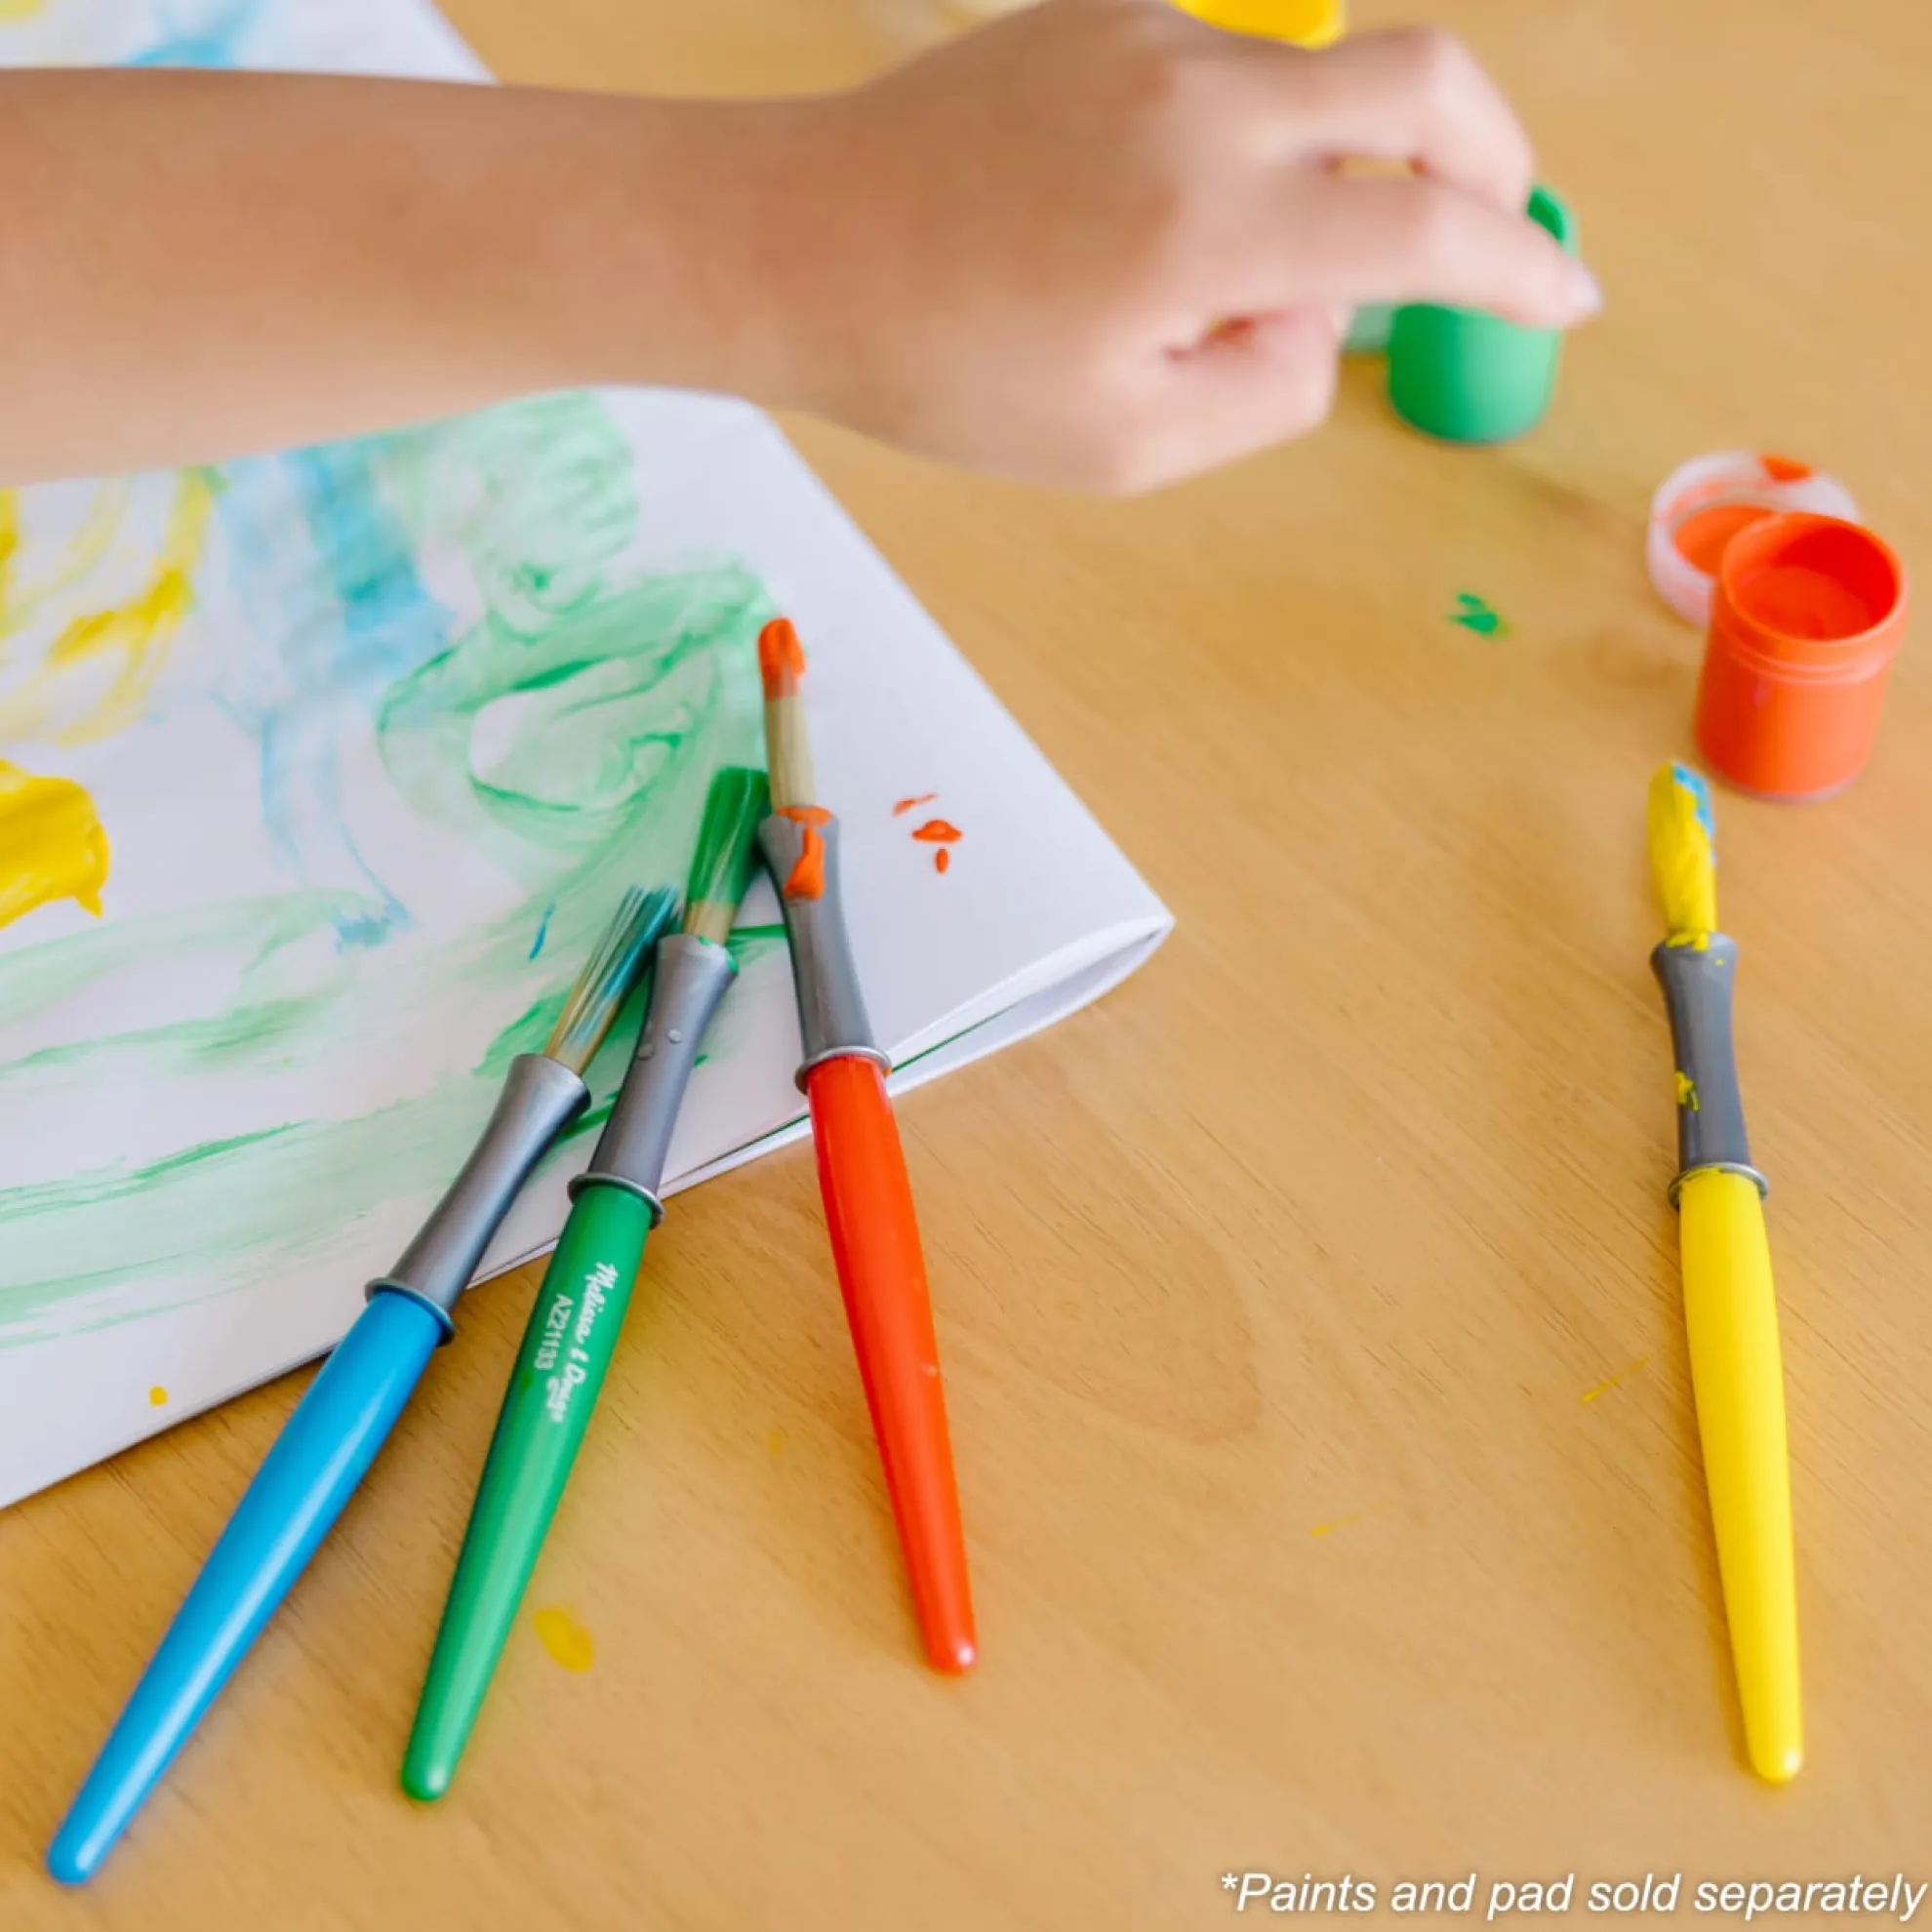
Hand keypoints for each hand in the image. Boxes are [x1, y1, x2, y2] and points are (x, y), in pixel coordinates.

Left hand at [752, 0, 1597, 490]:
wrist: (797, 245)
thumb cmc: (946, 370)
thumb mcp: (1125, 446)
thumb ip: (1267, 396)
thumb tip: (1330, 325)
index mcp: (1212, 228)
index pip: (1432, 235)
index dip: (1523, 272)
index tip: (1568, 297)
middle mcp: (1203, 103)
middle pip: (1428, 79)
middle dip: (1494, 155)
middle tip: (1495, 227)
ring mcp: (1154, 39)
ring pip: (1320, 82)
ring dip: (1337, 168)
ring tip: (1231, 278)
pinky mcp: (1104, 14)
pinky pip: (1231, 73)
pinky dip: (1248, 143)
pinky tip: (1159, 222)